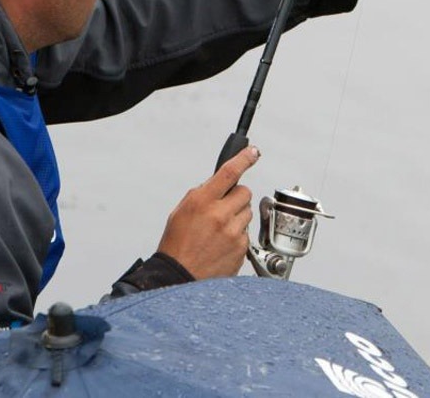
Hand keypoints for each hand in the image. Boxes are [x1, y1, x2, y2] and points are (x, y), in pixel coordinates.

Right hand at [156, 146, 259, 279]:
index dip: (244, 159)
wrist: (179, 277)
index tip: (252, 152)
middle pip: (244, 192)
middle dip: (236, 196)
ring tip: (219, 231)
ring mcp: (233, 232)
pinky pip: (246, 233)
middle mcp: (219, 214)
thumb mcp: (180, 212)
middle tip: (224, 207)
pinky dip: (237, 235)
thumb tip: (216, 186)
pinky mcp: (241, 248)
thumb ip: (201, 195)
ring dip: (237, 217)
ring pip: (247, 213)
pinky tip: (222, 244)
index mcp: (201, 201)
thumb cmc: (177, 247)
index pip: (229, 172)